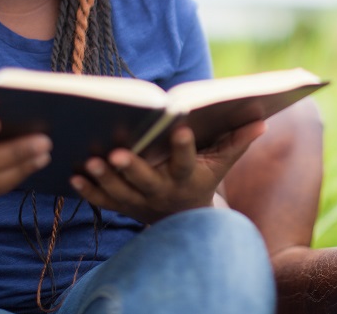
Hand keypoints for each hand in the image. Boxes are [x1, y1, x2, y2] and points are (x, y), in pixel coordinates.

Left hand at [69, 120, 265, 223]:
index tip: (179, 126)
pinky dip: (89, 191)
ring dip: (104, 179)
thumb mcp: (223, 162)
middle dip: (132, 168)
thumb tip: (262, 119)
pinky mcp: (123, 206)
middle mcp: (163, 192)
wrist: (185, 218)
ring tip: (89, 161)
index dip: (183, 147)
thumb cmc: (205, 177)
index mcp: (188, 177)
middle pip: (146, 182)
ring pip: (120, 193)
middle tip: (117, 152)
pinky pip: (104, 201)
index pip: (187, 162)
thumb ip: (238, 141)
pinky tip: (74, 176)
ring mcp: (140, 202)